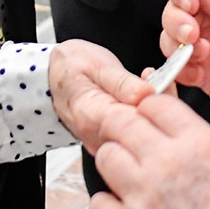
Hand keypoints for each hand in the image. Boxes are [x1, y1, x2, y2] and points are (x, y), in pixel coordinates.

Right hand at [48, 39, 151, 153]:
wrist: (50, 77)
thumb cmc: (70, 68)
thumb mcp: (96, 65)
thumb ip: (122, 82)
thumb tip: (146, 94)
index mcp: (92, 117)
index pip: (134, 122)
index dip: (153, 104)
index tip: (159, 83)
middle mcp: (97, 137)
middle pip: (141, 133)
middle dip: (157, 108)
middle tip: (155, 81)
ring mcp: (103, 143)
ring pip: (140, 135)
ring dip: (152, 111)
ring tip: (146, 84)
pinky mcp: (109, 141)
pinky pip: (134, 135)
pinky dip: (144, 116)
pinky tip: (142, 98)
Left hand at [90, 94, 209, 208]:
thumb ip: (202, 150)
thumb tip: (179, 141)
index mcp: (202, 145)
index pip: (155, 103)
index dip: (148, 109)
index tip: (146, 117)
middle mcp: (168, 163)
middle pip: (121, 121)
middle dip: (122, 127)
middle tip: (127, 139)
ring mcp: (144, 196)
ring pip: (106, 157)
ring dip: (115, 163)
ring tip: (130, 178)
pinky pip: (98, 204)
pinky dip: (107, 205)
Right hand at [160, 0, 209, 122]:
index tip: (189, 1)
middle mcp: (208, 16)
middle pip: (173, 10)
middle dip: (176, 20)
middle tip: (192, 32)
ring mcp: (203, 44)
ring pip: (169, 39)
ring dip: (178, 45)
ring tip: (203, 51)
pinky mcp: (203, 72)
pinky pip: (180, 69)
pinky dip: (182, 69)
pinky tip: (199, 68)